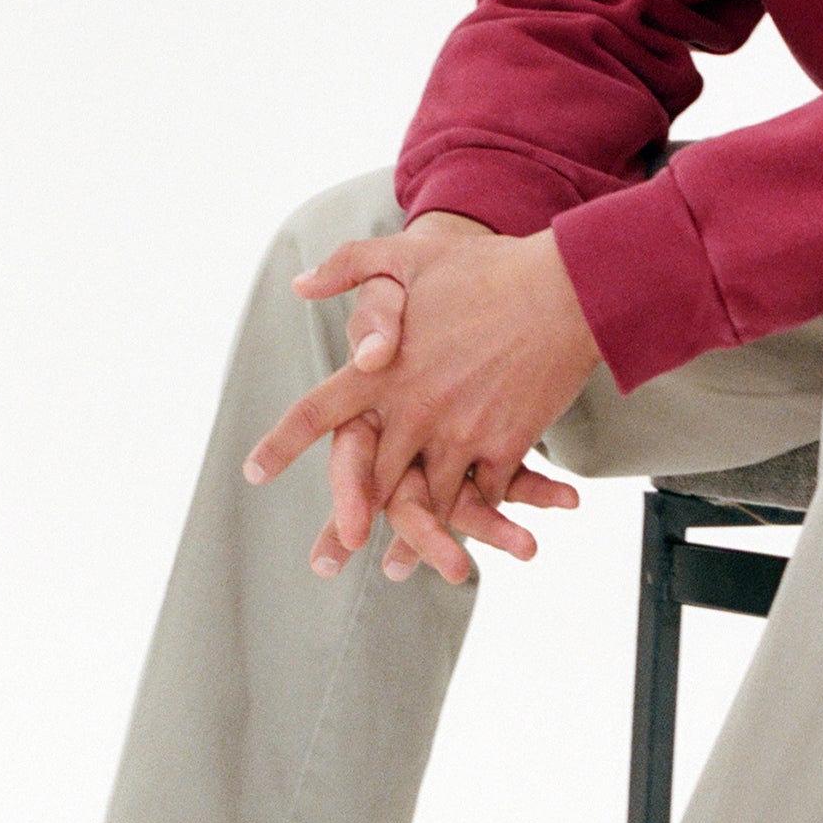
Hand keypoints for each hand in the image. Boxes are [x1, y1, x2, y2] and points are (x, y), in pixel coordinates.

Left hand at [244, 222, 598, 581]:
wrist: (566, 289)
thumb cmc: (488, 267)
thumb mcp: (410, 254)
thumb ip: (351, 266)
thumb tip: (300, 283)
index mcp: (383, 369)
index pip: (318, 412)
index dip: (282, 444)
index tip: (255, 472)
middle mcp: (414, 408)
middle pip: (370, 481)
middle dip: (344, 525)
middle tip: (324, 561)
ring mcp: (460, 431)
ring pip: (427, 500)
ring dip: (412, 538)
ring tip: (394, 567)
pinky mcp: (506, 443)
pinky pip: (483, 492)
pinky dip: (476, 513)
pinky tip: (471, 528)